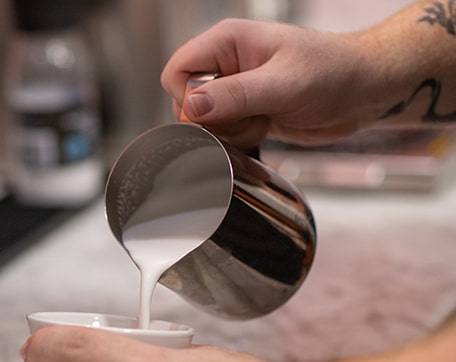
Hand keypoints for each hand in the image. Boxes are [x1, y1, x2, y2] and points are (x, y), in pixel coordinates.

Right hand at [161, 18, 369, 148]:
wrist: (367, 91)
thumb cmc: (335, 73)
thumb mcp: (284, 85)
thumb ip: (235, 96)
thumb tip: (191, 107)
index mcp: (227, 41)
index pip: (176, 71)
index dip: (189, 98)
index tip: (220, 111)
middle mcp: (225, 63)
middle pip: (185, 102)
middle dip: (214, 120)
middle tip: (250, 116)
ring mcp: (234, 88)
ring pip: (203, 122)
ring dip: (230, 132)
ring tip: (263, 119)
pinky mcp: (245, 110)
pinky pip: (223, 133)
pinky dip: (240, 138)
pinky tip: (265, 127)